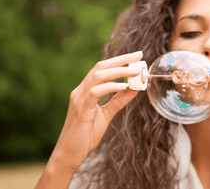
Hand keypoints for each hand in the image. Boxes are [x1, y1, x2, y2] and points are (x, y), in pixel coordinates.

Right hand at [51, 51, 142, 169]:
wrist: (70, 153)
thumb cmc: (86, 134)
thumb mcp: (107, 114)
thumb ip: (119, 101)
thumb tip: (134, 89)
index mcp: (86, 90)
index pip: (102, 68)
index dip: (119, 60)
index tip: (136, 56)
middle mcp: (81, 90)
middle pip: (100, 66)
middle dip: (121, 59)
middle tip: (138, 55)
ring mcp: (79, 98)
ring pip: (98, 75)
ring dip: (119, 71)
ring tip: (135, 71)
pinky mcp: (81, 108)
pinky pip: (96, 92)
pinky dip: (111, 87)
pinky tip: (124, 86)